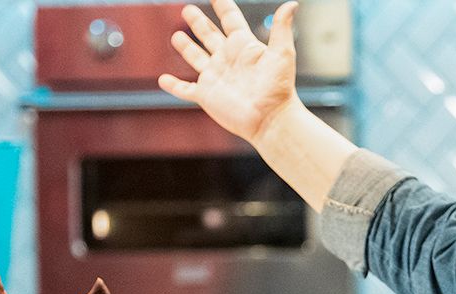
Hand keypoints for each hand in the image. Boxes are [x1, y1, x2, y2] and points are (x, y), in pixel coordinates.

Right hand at [159, 0, 301, 143]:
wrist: (270, 120)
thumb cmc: (279, 89)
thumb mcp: (282, 54)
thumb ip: (281, 28)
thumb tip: (292, 5)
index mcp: (243, 46)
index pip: (230, 19)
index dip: (222, 5)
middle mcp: (227, 59)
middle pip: (209, 35)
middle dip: (199, 22)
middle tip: (188, 9)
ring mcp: (215, 77)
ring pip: (196, 57)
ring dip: (186, 47)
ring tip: (176, 36)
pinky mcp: (206, 95)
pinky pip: (185, 90)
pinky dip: (173, 85)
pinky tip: (164, 79)